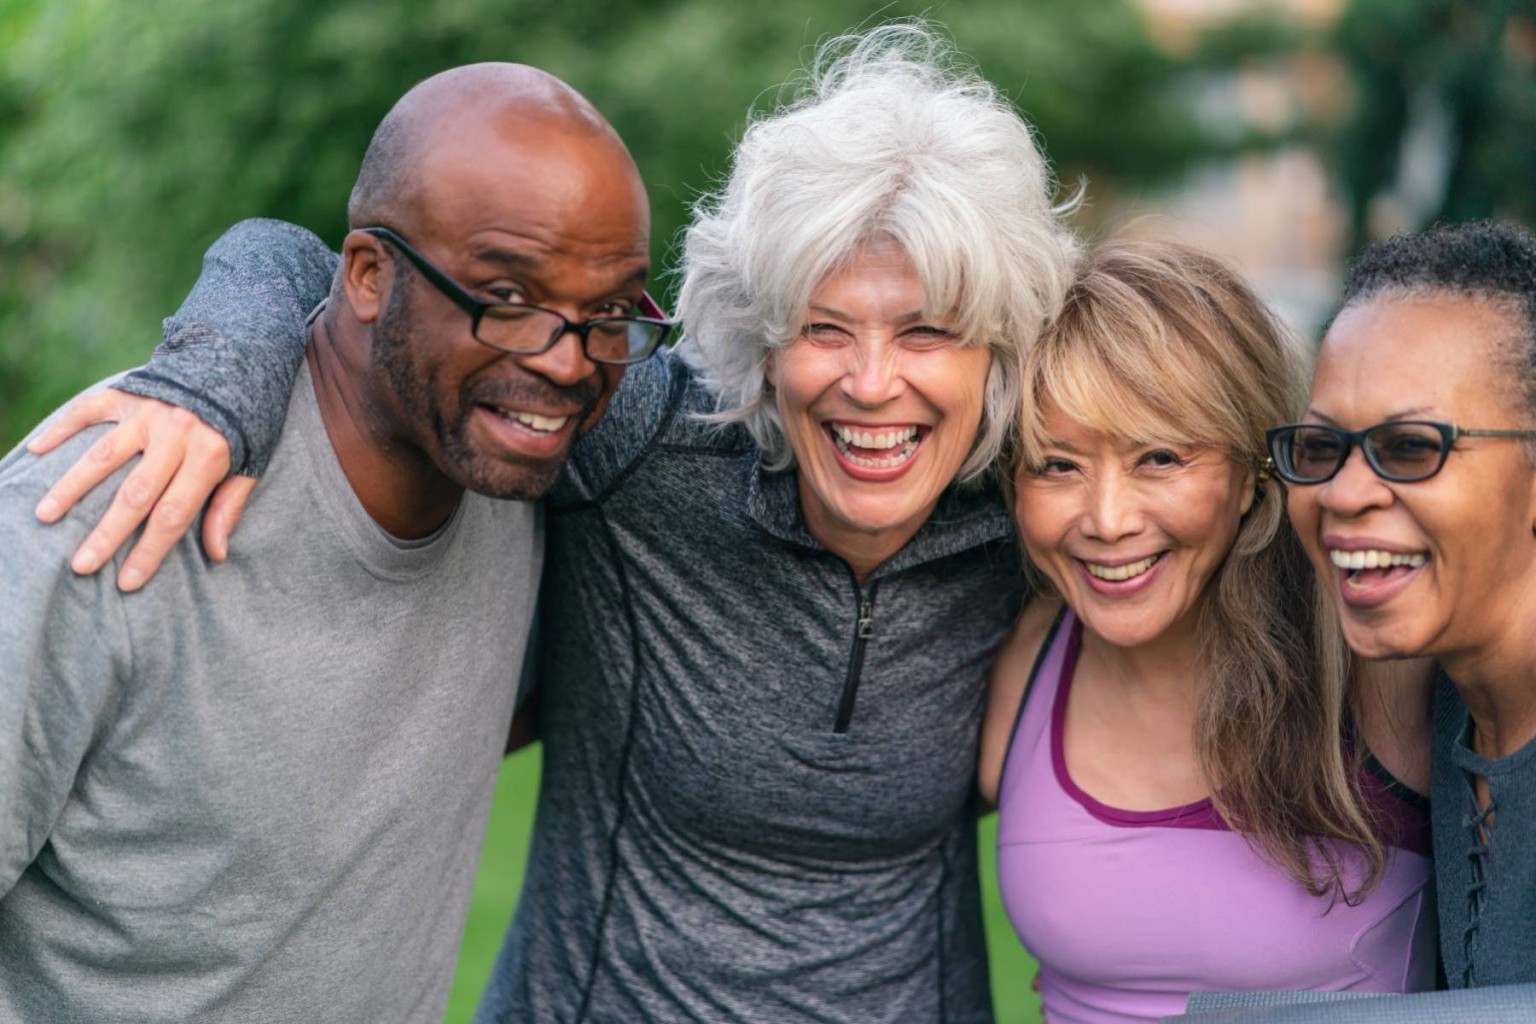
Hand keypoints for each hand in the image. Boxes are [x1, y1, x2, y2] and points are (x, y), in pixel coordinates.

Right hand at [27, 388, 255, 590]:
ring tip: (45, 516)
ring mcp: (148, 412)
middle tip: (81, 565)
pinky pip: (89, 410)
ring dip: (72, 487)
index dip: (150, 551)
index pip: (174, 514)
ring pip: (103, 455)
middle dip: (107, 534)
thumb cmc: (247, 418)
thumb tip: (217, 554)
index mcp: (209, 455)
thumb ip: (230, 505)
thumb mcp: (252, 461)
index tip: (126, 582)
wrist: (240, 355)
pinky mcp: (128, 391)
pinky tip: (38, 450)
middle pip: (135, 494)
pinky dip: (62, 429)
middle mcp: (175, 435)